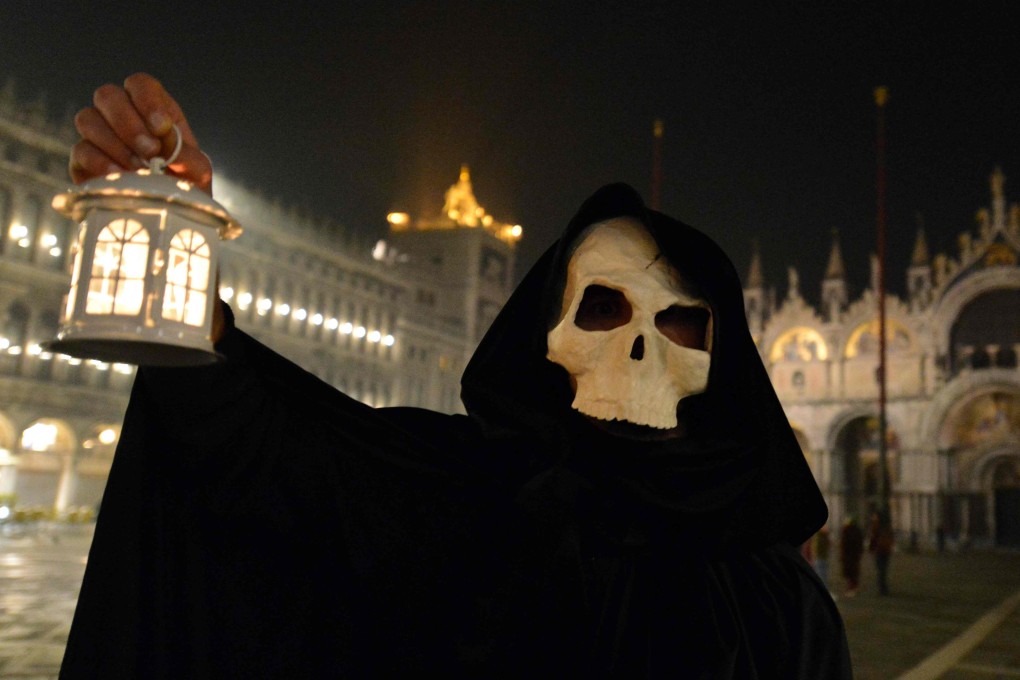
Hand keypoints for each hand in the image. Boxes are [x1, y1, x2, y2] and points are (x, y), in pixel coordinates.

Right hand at [69, 73, 212, 193]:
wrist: (168, 218)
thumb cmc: (185, 187)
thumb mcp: (197, 171)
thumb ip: (188, 156)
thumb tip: (166, 144)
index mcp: (152, 110)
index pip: (139, 84)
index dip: (147, 100)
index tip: (162, 128)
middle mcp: (120, 117)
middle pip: (107, 95)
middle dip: (128, 123)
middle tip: (151, 151)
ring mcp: (98, 137)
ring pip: (88, 119)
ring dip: (115, 143)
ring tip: (139, 168)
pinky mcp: (83, 161)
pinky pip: (80, 150)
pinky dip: (101, 162)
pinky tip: (121, 175)